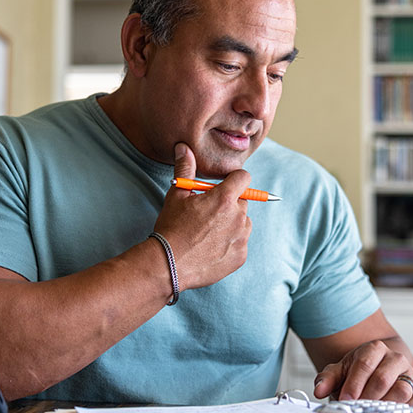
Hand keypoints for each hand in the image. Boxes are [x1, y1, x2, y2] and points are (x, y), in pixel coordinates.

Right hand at [152, 143, 251, 290]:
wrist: (169, 264)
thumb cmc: (171, 227)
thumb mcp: (176, 195)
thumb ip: (185, 169)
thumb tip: (184, 148)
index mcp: (224, 198)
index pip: (244, 178)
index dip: (234, 180)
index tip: (223, 186)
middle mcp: (238, 217)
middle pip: (242, 201)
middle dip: (229, 203)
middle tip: (208, 213)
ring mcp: (241, 238)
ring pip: (243, 223)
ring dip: (231, 223)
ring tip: (208, 233)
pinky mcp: (241, 256)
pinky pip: (240, 243)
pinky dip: (230, 243)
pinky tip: (210, 248)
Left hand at [313, 339, 412, 407]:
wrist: (380, 369)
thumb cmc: (359, 372)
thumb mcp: (340, 371)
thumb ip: (327, 378)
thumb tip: (319, 390)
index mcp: (374, 349)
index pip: (364, 364)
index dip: (353, 384)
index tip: (344, 399)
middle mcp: (395, 359)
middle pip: (382, 379)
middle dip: (367, 397)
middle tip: (357, 410)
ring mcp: (410, 374)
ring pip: (402, 391)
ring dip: (385, 406)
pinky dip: (406, 410)